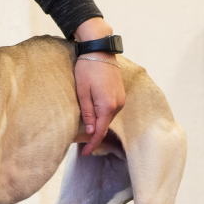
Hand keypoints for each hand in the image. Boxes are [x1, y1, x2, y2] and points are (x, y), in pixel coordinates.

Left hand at [73, 18, 124, 155]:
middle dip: (94, 136)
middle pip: (105, 126)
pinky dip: (103, 116)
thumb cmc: (87, 69)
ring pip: (108, 118)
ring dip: (98, 125)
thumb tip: (91, 131)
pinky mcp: (120, 93)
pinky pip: (111, 110)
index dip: (92, 144)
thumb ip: (87, 113)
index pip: (100, 131)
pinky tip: (94, 117)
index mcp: (107, 106)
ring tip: (86, 133)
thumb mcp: (82, 92)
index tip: (86, 153)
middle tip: (82, 145)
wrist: (99, 50)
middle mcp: (118, 104)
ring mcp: (121, 98)